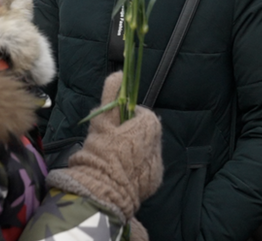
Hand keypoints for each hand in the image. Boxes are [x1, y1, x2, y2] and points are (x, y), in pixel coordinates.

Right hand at [46, 72, 162, 219]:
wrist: (104, 188)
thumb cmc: (102, 151)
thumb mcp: (102, 120)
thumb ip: (111, 94)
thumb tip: (119, 73)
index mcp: (150, 125)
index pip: (142, 114)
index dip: (126, 117)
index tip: (115, 124)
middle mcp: (159, 143)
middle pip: (145, 133)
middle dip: (131, 134)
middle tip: (112, 141)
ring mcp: (158, 164)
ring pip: (146, 151)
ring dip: (134, 151)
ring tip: (115, 158)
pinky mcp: (155, 181)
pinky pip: (147, 169)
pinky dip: (137, 168)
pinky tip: (122, 171)